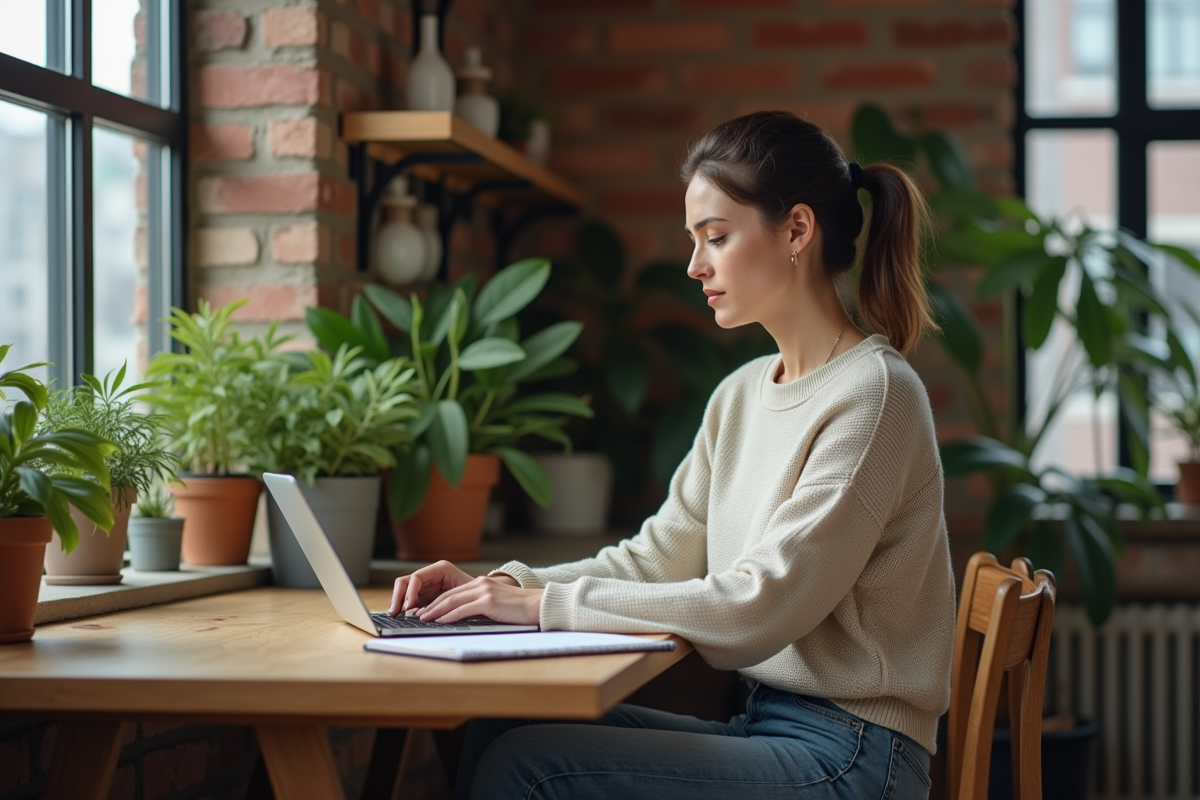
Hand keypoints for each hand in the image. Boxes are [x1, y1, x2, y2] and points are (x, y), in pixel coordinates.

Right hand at [388, 560, 473, 615]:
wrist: (489, 598)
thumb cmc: (480, 593)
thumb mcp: (466, 593)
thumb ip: (449, 599)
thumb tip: (427, 613)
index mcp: (440, 569)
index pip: (416, 577)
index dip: (410, 592)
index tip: (409, 607)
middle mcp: (431, 575)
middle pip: (405, 582)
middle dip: (398, 597)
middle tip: (395, 612)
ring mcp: (426, 585)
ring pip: (404, 591)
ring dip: (398, 602)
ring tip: (396, 615)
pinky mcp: (425, 596)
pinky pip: (410, 600)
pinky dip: (405, 608)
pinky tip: (403, 617)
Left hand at [418, 576, 543, 625]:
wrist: (538, 606)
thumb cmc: (520, 609)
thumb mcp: (498, 603)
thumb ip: (482, 605)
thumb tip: (466, 615)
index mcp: (482, 583)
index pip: (454, 592)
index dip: (438, 601)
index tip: (427, 610)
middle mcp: (480, 584)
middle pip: (449, 594)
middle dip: (432, 606)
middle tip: (419, 614)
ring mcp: (484, 591)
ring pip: (452, 601)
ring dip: (435, 611)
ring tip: (424, 618)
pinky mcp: (488, 602)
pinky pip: (462, 609)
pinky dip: (448, 616)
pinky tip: (440, 621)